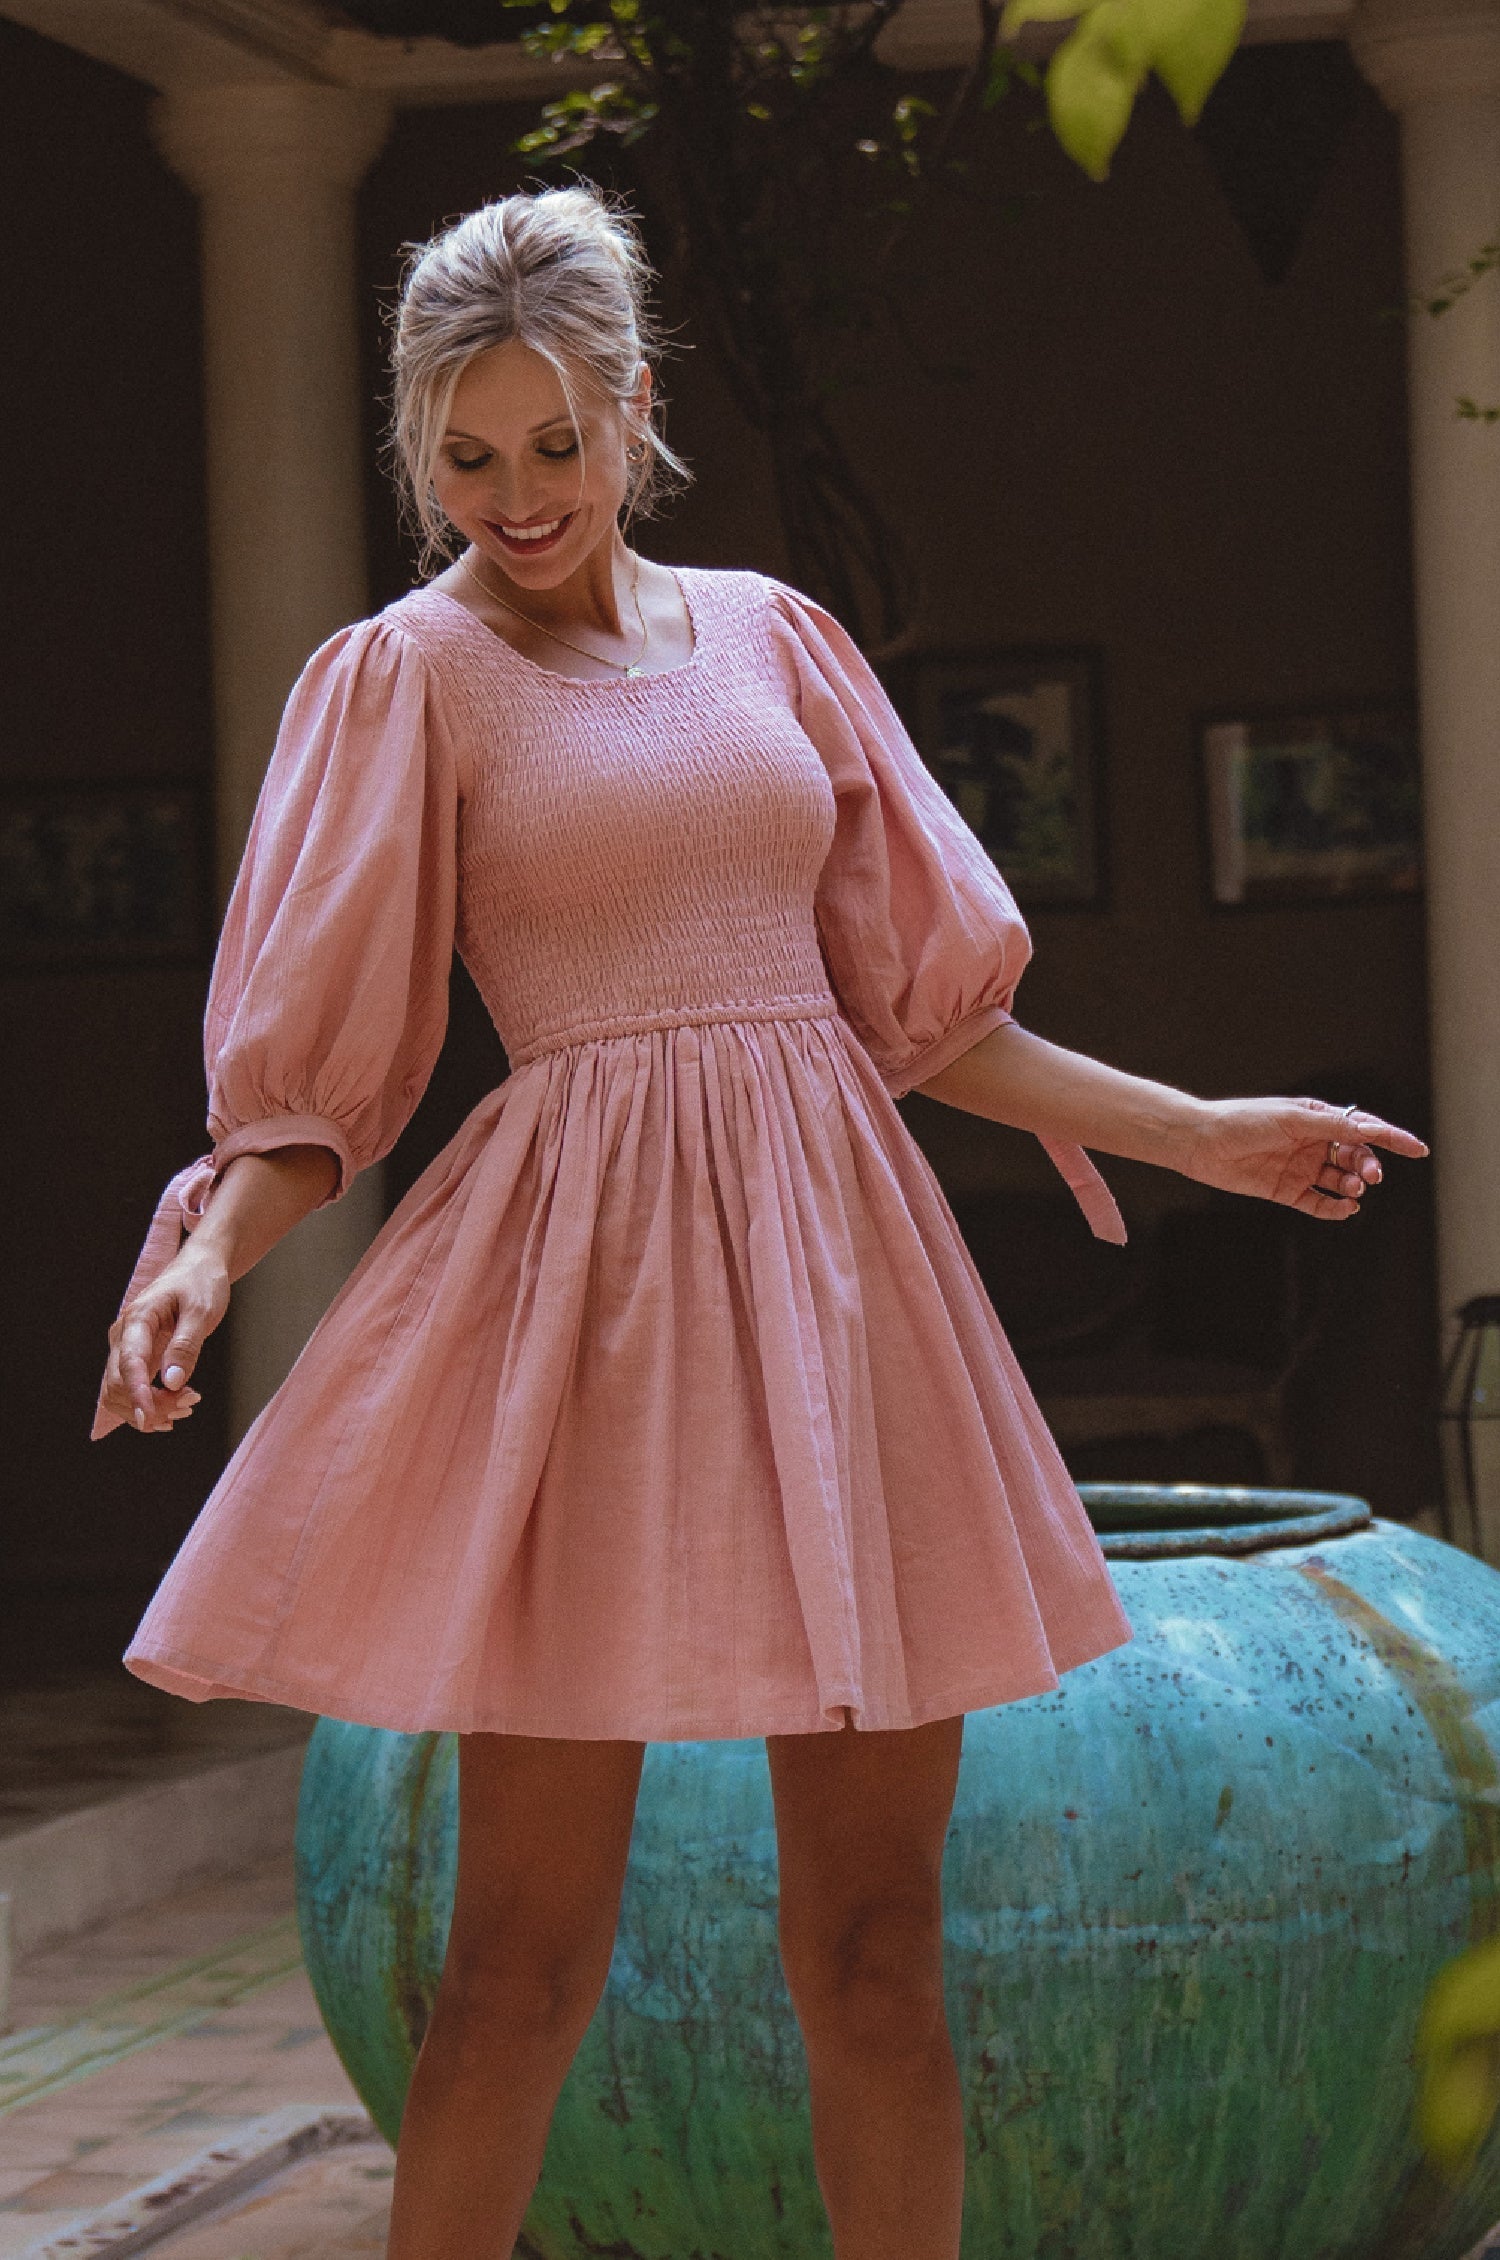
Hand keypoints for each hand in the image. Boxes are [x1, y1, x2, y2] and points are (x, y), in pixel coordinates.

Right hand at [98, 1246, 230, 1434]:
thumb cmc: (200, 1284)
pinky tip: (174, 1409)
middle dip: (149, 1404)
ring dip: (147, 1409)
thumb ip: (185, 1346)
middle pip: (118, 1383)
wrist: (198, 1270)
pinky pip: (130, 1390)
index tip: (149, 1417)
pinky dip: (148, 1405)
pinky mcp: (136, 1358)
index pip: (128, 1362)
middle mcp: (124, 1335)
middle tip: (188, 1405)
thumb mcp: (201, 1311)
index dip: (137, 1393)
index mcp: (138, 1319)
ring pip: (118, 1392)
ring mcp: (126, 1348)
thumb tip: (171, 1382)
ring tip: (185, 1408)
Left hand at [1182, 1096, 1428, 1218]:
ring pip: (1340, 1180)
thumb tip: (1370, 1129)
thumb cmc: (1244, 1121)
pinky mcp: (1286, 1190)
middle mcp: (1312, 1143)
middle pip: (1355, 1156)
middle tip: (1371, 1176)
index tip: (1417, 1149)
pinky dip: (1334, 1208)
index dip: (1392, 1138)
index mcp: (1317, 1118)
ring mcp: (1301, 1167)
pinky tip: (1345, 1208)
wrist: (1202, 1142)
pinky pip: (1318, 1202)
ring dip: (1353, 1186)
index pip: (1362, 1128)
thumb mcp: (1292, 1119)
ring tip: (1355, 1189)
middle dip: (1369, 1166)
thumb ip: (1332, 1126)